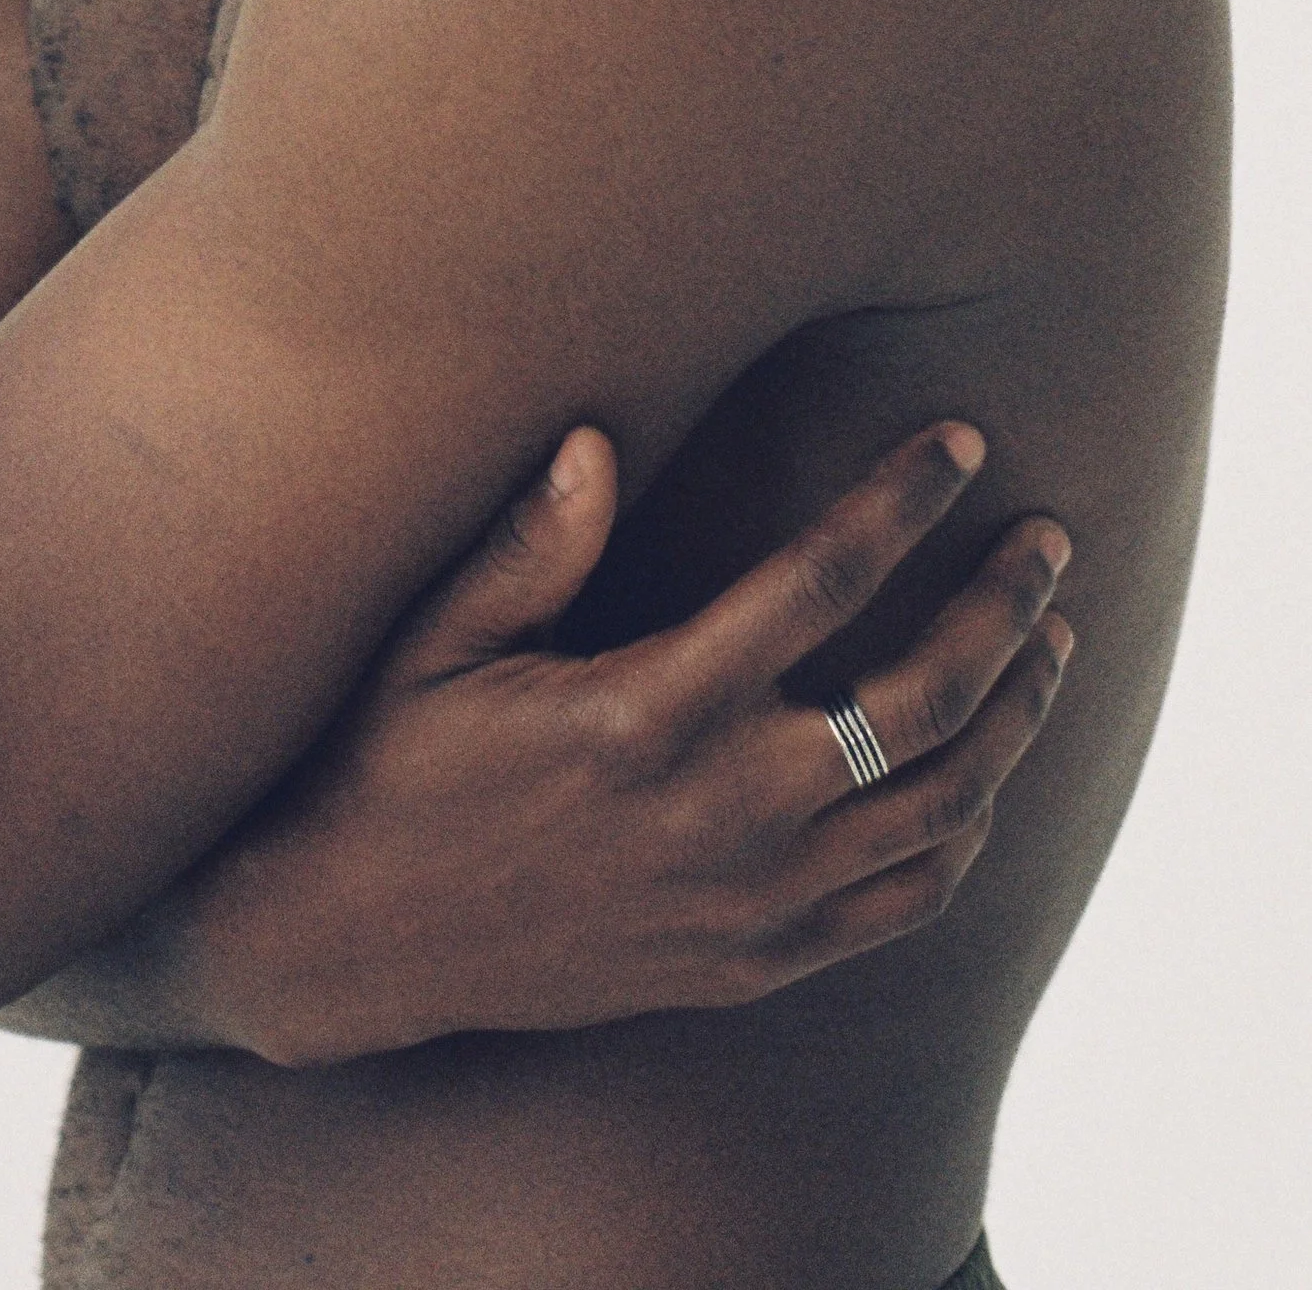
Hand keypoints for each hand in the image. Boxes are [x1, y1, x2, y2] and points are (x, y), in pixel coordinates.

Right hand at [183, 421, 1071, 1061]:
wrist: (353, 937)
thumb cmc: (387, 757)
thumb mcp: (434, 637)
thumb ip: (531, 543)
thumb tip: (600, 436)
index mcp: (643, 711)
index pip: (818, 585)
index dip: (900, 503)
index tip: (960, 445)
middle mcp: (717, 813)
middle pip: (920, 700)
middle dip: (1002, 609)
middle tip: (1047, 544)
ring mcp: (745, 901)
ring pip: (940, 807)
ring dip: (1013, 718)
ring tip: (1047, 644)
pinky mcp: (751, 964)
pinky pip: (906, 902)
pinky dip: (966, 830)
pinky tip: (979, 771)